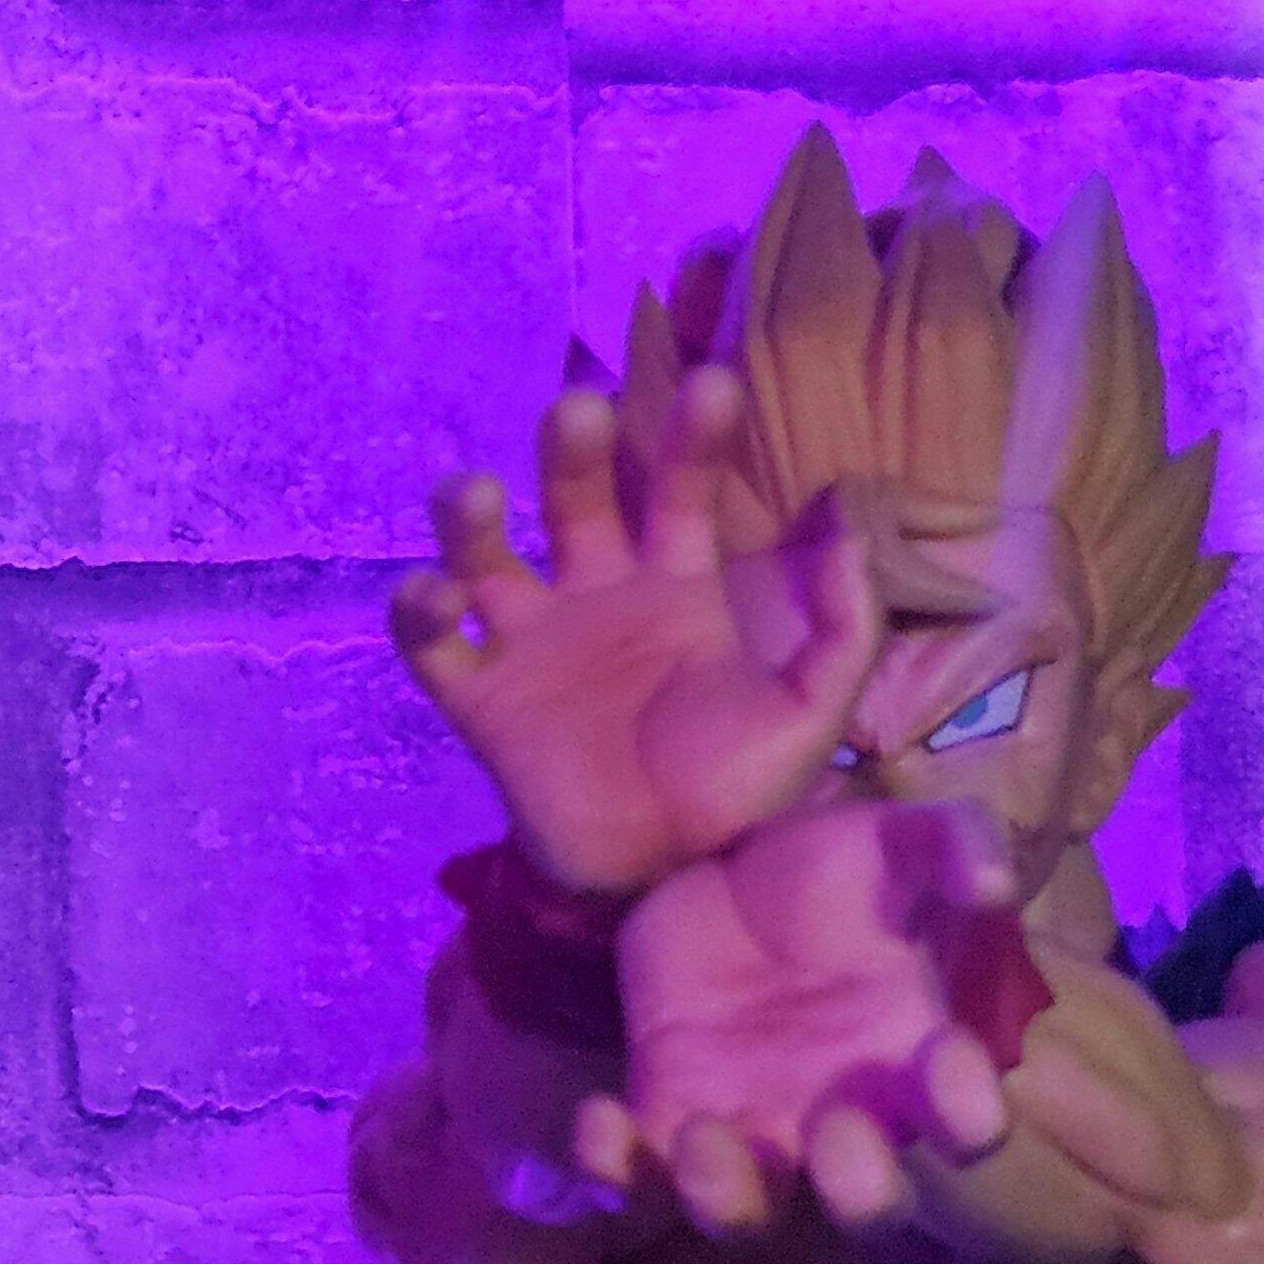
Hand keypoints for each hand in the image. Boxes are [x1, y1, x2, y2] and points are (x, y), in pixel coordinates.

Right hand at [392, 368, 880, 897]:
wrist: (673, 879)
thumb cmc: (744, 791)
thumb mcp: (814, 708)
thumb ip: (842, 624)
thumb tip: (844, 524)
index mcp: (676, 585)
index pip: (677, 487)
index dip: (692, 435)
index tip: (711, 384)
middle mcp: (597, 595)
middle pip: (571, 494)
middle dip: (570, 446)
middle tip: (579, 411)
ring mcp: (532, 644)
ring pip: (485, 553)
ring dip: (469, 515)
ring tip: (473, 497)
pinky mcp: (483, 701)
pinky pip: (433, 645)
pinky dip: (420, 612)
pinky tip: (438, 598)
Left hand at [573, 798, 1026, 1236]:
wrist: (729, 865)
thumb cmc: (843, 869)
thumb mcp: (903, 840)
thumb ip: (956, 846)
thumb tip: (995, 881)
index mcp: (917, 1063)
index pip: (964, 1123)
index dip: (967, 1113)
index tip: (951, 1065)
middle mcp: (842, 1121)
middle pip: (866, 1203)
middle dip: (861, 1185)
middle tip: (841, 1125)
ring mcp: (750, 1130)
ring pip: (746, 1214)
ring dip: (728, 1199)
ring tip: (704, 1139)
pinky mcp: (664, 1116)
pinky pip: (636, 1181)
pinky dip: (615, 1172)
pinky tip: (600, 1119)